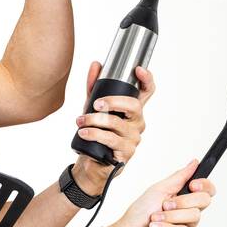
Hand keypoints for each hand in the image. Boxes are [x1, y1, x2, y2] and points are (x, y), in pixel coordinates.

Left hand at [71, 62, 155, 192]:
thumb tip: (96, 64)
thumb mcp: (92, 108)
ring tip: (80, 121)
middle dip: (113, 102)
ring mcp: (133, 138)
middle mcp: (137, 123)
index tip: (138, 69)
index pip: (147, 93)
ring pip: (117, 124)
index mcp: (132, 111)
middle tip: (96, 104)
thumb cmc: (95, 133)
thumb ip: (94, 87)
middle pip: (134, 106)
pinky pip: (111, 140)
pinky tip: (84, 132)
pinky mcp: (126, 153)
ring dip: (95, 121)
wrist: (90, 162)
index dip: (146, 80)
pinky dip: (95, 134)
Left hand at [100, 161, 216, 226]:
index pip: (206, 189)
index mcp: (183, 198)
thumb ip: (178, 177)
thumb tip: (194, 162)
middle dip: (182, 201)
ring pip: (194, 216)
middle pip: (204, 200)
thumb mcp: (158, 190)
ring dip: (170, 216)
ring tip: (155, 219)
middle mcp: (188, 212)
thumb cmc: (139, 214)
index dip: (204, 185)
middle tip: (164, 205)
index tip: (192, 185)